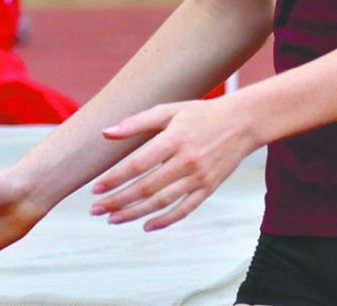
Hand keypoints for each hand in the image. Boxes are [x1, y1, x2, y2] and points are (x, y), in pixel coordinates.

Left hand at [90, 97, 253, 231]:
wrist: (241, 122)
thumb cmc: (201, 114)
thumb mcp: (169, 110)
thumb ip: (137, 122)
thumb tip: (106, 132)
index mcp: (174, 138)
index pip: (137, 164)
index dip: (114, 178)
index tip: (95, 188)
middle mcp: (186, 160)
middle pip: (146, 187)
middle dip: (118, 201)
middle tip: (96, 209)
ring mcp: (198, 177)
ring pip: (161, 202)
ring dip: (134, 214)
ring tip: (112, 219)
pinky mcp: (208, 188)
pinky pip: (184, 210)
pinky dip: (165, 221)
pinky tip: (146, 225)